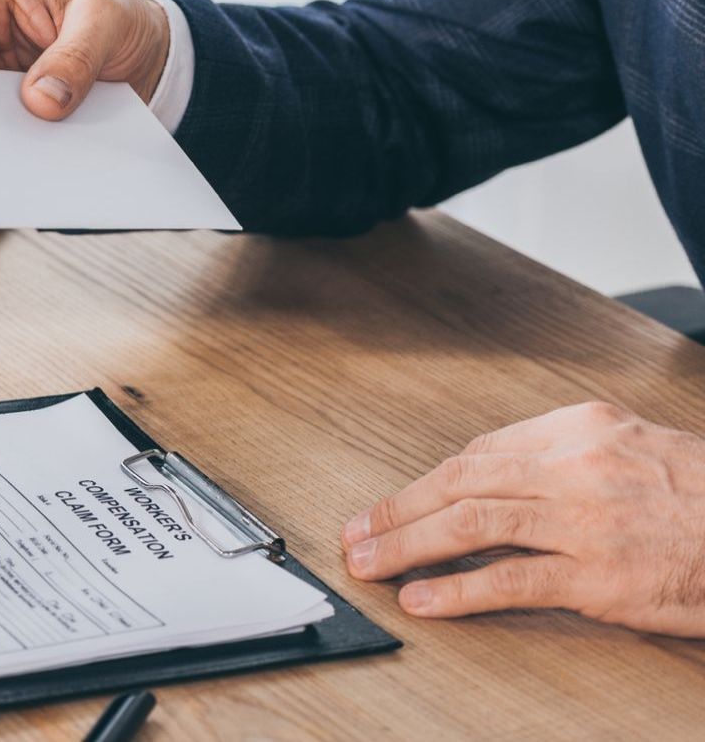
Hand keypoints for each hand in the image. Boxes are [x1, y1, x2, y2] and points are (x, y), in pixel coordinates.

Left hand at [343, 402, 704, 635]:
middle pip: (459, 481)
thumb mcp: (636, 450)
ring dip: (406, 546)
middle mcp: (576, 466)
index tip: (395, 504)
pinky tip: (422, 599)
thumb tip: (495, 482)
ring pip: (470, 524)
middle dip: (398, 509)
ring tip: (368, 564)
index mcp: (581, 428)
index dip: (426, 483)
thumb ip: (567, 459)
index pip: (479, 452)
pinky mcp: (599, 575)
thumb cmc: (704, 497)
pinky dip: (456, 590)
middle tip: (357, 531)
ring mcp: (586, 520)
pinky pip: (510, 580)